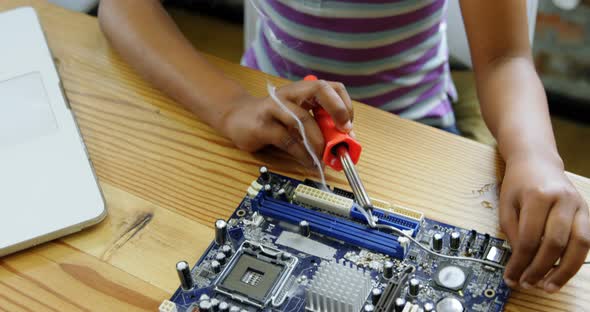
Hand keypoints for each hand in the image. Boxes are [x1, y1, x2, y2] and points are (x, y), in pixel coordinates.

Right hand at [220, 80, 352, 166]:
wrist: (236, 118)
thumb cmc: (272, 119)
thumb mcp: (297, 117)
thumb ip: (317, 124)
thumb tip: (342, 141)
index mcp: (301, 90)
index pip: (330, 87)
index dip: (344, 104)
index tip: (348, 126)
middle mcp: (289, 94)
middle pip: (319, 90)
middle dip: (336, 109)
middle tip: (343, 132)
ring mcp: (274, 107)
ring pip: (302, 119)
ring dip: (318, 140)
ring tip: (323, 156)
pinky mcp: (262, 125)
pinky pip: (287, 140)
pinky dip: (302, 154)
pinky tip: (308, 161)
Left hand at [499, 155, 589, 292]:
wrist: (537, 161)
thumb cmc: (519, 183)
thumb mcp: (506, 204)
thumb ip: (512, 232)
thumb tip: (520, 262)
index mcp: (538, 196)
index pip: (530, 238)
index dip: (520, 262)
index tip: (512, 277)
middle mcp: (563, 200)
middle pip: (555, 244)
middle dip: (540, 269)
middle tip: (528, 284)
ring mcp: (579, 205)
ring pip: (578, 245)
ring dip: (564, 271)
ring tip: (548, 286)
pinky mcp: (587, 212)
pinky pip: (586, 241)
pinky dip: (575, 260)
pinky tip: (562, 271)